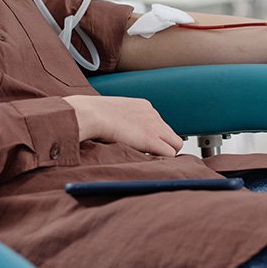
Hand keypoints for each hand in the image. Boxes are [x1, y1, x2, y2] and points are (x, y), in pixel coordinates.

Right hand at [63, 95, 182, 156]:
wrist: (91, 113)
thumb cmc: (93, 114)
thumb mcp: (112, 112)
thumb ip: (122, 120)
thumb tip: (118, 130)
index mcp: (143, 106)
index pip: (159, 124)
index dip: (154, 137)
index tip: (143, 145)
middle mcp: (153, 114)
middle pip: (171, 134)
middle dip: (163, 146)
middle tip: (150, 156)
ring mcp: (154, 126)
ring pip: (175, 144)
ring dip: (165, 154)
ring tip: (149, 160)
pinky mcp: (151, 139)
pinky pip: (170, 154)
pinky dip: (162, 160)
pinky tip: (148, 161)